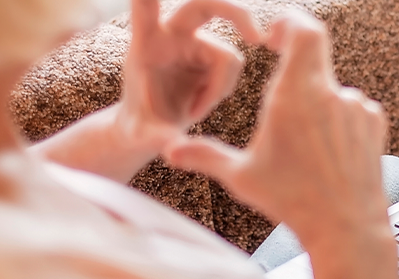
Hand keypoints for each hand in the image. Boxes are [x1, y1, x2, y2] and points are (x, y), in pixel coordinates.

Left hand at [115, 0, 263, 150]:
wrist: (152, 127)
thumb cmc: (141, 126)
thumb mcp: (142, 134)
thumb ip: (154, 136)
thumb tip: (169, 145)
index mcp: (146, 43)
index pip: (145, 7)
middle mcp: (171, 34)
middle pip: (204, 4)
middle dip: (235, 12)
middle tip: (257, 37)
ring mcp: (194, 41)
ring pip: (228, 55)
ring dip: (220, 87)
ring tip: (196, 111)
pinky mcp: (212, 53)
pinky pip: (234, 67)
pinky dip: (224, 90)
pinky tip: (204, 104)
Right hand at [162, 11, 387, 241]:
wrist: (346, 228)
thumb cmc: (292, 201)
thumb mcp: (241, 177)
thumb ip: (204, 155)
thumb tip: (169, 150)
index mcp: (297, 94)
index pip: (304, 30)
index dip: (289, 22)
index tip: (273, 34)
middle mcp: (331, 94)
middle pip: (315, 53)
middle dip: (293, 60)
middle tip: (279, 70)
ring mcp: (357, 108)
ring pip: (331, 88)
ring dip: (314, 100)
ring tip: (300, 139)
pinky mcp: (374, 125)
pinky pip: (351, 107)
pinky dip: (335, 118)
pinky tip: (324, 150)